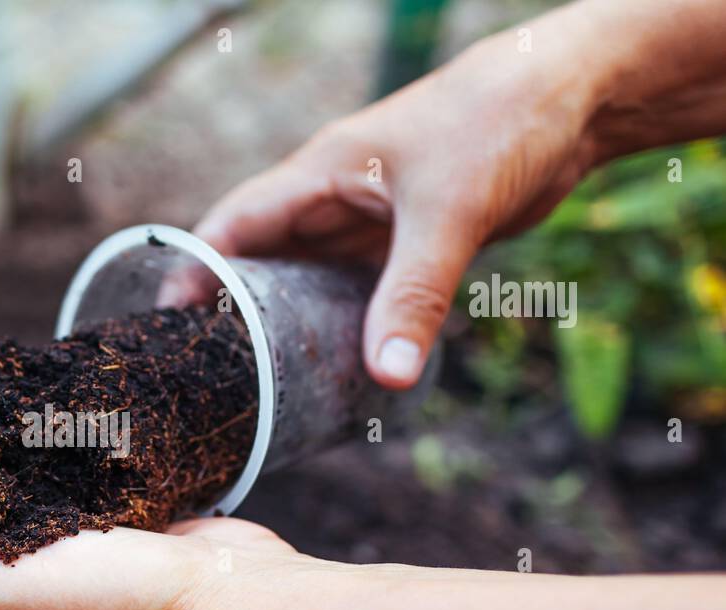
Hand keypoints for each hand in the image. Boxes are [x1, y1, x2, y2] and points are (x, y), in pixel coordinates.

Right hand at [192, 22, 602, 388]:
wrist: (572, 97)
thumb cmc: (497, 123)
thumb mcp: (449, 215)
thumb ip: (414, 296)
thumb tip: (388, 377)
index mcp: (321, 173)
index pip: (235, 222)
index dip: (197, 267)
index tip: (170, 319)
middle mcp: (336, 196)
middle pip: (264, 256)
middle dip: (236, 306)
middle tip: (214, 366)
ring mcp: (371, 217)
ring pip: (312, 276)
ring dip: (291, 318)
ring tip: (265, 376)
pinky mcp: (408, 237)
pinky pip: (359, 285)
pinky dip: (345, 319)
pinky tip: (338, 358)